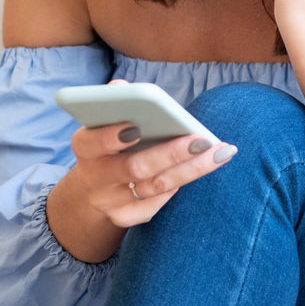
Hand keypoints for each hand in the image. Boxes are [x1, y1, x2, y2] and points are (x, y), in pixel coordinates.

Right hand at [67, 80, 236, 228]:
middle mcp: (94, 178)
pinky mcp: (124, 217)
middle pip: (135, 168)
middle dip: (171, 153)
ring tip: (220, 152)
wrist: (94, 186)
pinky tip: (201, 167)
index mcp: (84, 148)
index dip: (111, 137)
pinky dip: (180, 183)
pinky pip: (158, 203)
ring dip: (191, 169)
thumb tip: (123, 88)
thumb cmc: (108, 142)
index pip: (92, 143)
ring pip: (156, 187)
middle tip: (203, 140)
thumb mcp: (103, 122)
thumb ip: (114, 103)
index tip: (136, 127)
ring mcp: (109, 202)